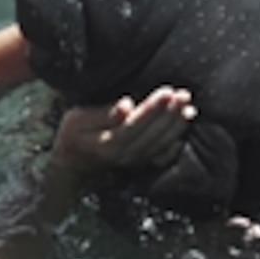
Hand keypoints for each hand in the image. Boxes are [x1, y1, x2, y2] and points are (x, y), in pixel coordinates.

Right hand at [51, 86, 197, 172]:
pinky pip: (161, 157)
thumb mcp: (76, 120)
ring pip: (160, 144)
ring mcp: (133, 161)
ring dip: (176, 126)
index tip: (168, 92)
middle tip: (184, 95)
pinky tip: (182, 135)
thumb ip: (102, 114)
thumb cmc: (72, 136)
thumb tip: (126, 104)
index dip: (153, 108)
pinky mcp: (139, 163)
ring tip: (188, 107)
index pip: (136, 123)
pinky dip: (173, 147)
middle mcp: (124, 155)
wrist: (70, 166)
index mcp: (108, 142)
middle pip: (153, 134)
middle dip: (170, 114)